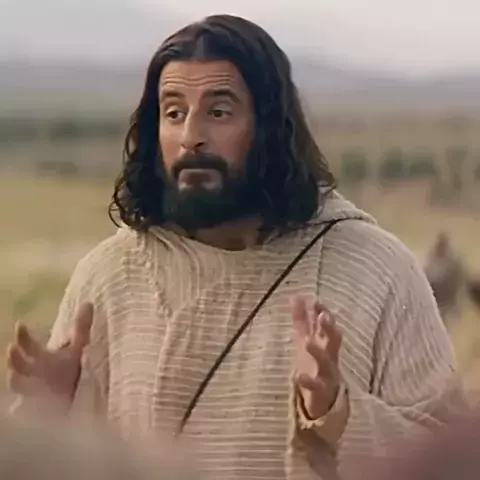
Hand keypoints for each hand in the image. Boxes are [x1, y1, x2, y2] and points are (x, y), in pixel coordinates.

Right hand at [5, 303, 93, 407]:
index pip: (27, 345)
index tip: (20, 324)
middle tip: (11, 348)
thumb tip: (89, 302)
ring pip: (20, 387)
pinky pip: (28, 409)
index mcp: (41, 359)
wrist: (71, 398)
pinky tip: (22, 407)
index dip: (22, 335)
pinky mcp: (39, 410)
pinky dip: (25, 407)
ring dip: (17, 381)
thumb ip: (81, 326)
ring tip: (15, 376)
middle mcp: (33, 375)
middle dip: (14, 358)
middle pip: (18, 366)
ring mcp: (34, 392)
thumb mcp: (78, 347)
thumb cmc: (70, 370)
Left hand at [292, 296, 341, 419]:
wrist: (322, 402)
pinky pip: (315, 386)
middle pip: (333, 340)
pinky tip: (296, 376)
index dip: (322, 313)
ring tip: (307, 342)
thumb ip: (301, 320)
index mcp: (325, 344)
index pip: (326, 326)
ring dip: (318, 352)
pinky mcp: (320, 392)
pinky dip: (307, 381)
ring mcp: (327, 375)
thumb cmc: (314, 366)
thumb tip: (295, 296)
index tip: (315, 302)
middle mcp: (330, 357)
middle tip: (324, 315)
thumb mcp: (305, 340)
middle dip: (329, 328)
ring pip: (326, 362)